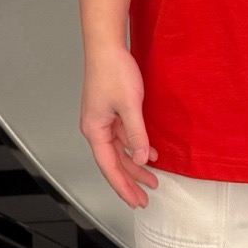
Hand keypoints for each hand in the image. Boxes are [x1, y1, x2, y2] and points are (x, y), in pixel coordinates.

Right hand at [80, 43, 160, 206]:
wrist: (107, 45)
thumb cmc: (113, 70)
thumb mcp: (130, 105)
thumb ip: (137, 134)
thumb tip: (142, 159)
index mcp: (95, 130)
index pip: (109, 167)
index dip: (123, 187)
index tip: (136, 201)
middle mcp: (95, 128)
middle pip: (113, 162)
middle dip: (130, 181)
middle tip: (144, 198)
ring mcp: (102, 120)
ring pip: (119, 150)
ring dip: (135, 164)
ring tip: (152, 178)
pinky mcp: (109, 111)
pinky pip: (123, 136)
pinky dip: (136, 145)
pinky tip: (150, 151)